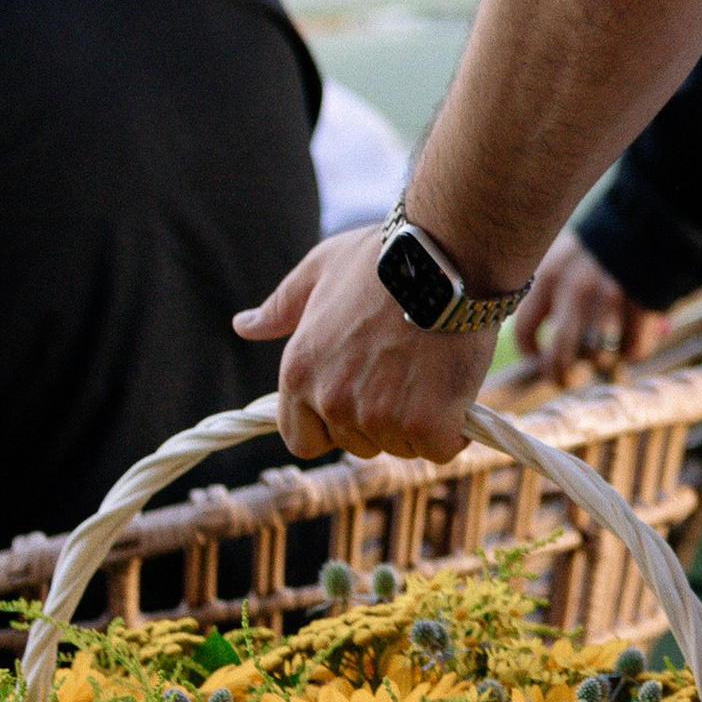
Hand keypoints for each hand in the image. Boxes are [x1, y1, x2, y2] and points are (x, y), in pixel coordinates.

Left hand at [235, 227, 497, 463]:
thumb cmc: (384, 258)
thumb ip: (281, 307)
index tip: (359, 398)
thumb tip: (243, 325)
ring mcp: (380, 415)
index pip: (302, 440)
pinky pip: (441, 447)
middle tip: (406, 370)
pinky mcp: (427, 422)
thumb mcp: (320, 270)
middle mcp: (332, 400)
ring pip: (401, 445)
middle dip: (381, 418)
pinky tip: (458, 390)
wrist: (448, 254)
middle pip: (357, 444)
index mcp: (300, 371)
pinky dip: (455, 427)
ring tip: (432, 369)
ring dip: (420, 420)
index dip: (331, 426)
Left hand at [510, 232, 673, 374]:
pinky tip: (635, 341)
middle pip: (559, 358)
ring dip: (601, 362)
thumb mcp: (567, 255)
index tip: (539, 360)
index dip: (532, 353)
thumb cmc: (604, 241)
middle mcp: (574, 292)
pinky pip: (632, 352)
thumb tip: (544, 343)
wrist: (651, 218)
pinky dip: (634, 352)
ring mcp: (609, 302)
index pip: (524, 330)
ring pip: (596, 358)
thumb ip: (553, 291)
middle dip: (562, 376)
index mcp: (548, 276)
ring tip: (607, 352)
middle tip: (567, 379)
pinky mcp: (641, 308)